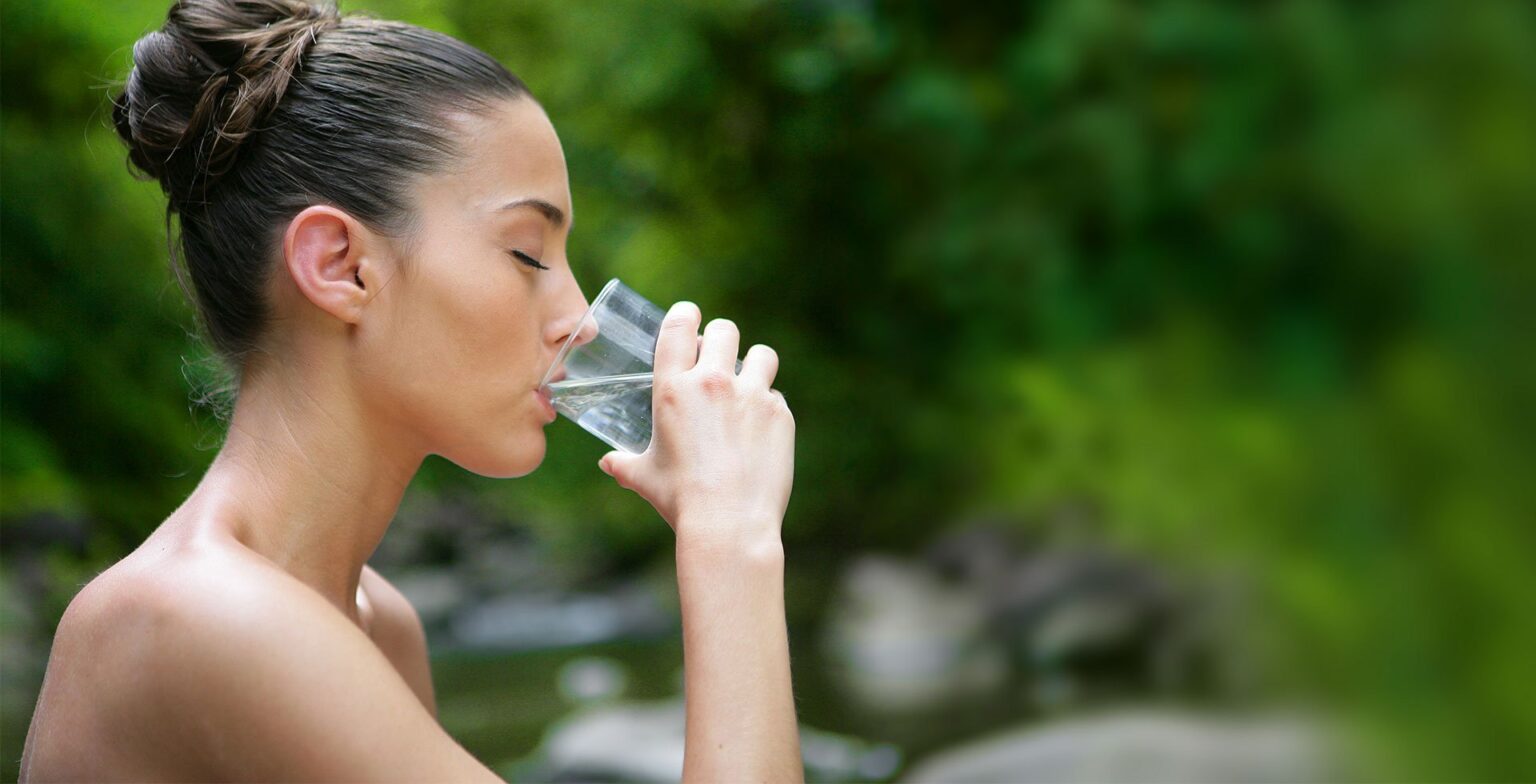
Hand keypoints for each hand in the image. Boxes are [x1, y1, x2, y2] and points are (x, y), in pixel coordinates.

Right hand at [598, 301, 794, 550]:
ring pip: (762, 354)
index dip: (685, 315)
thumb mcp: (644, 478)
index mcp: (673, 389)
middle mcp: (713, 382)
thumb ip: (624, 464)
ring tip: (748, 385)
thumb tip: (608, 463)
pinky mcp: (779, 414)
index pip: (678, 326)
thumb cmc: (681, 500)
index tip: (690, 317)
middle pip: (724, 330)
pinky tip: (759, 430)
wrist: (729, 522)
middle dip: (721, 339)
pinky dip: (768, 407)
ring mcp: (751, 395)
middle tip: (718, 358)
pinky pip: (776, 395)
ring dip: (754, 364)